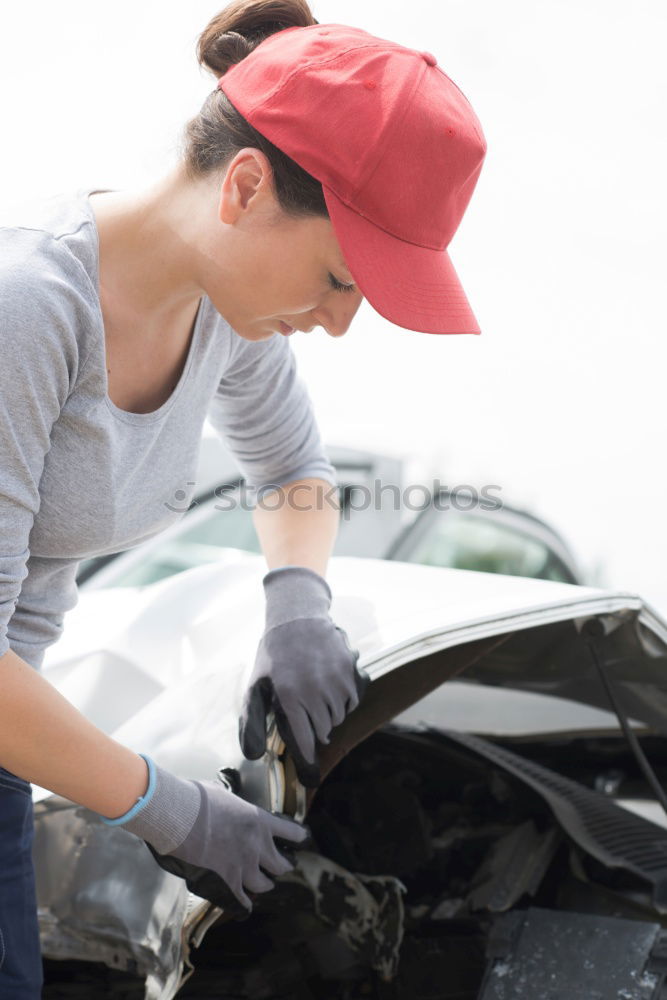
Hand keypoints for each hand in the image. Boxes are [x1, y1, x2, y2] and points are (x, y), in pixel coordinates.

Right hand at [101, 757, 308, 917]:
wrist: (181, 816)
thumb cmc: (198, 799)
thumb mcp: (222, 794)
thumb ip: (231, 804)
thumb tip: (223, 802)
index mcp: (260, 820)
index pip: (291, 832)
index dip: (298, 838)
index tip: (302, 841)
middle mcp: (258, 845)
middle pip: (281, 864)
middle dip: (282, 866)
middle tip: (282, 866)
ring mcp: (244, 865)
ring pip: (264, 884)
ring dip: (265, 884)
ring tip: (265, 884)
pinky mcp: (228, 880)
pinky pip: (242, 898)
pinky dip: (245, 903)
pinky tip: (246, 906)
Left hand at [239, 565, 370, 786]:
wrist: (298, 617)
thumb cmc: (274, 655)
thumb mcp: (256, 686)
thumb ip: (252, 722)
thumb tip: (255, 756)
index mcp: (289, 697)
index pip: (303, 742)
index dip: (307, 764)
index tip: (311, 780)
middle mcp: (315, 691)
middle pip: (322, 731)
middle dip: (314, 729)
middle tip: (304, 713)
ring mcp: (336, 681)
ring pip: (338, 717)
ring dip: (328, 714)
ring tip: (313, 693)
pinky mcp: (351, 672)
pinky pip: (351, 701)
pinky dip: (342, 700)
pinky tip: (328, 685)